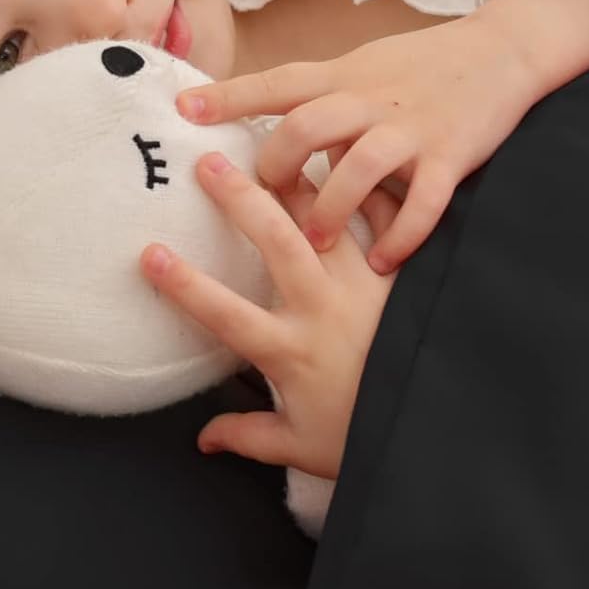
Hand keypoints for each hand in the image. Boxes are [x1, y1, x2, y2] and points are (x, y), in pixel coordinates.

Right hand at [140, 152, 400, 478]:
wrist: (439, 428)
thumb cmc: (365, 438)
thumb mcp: (300, 447)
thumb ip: (248, 435)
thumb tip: (203, 439)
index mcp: (291, 351)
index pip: (226, 314)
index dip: (185, 285)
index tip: (149, 253)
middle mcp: (324, 309)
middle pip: (277, 243)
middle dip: (240, 200)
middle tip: (208, 163)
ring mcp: (366, 287)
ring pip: (327, 221)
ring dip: (297, 180)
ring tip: (272, 141)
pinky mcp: (400, 276)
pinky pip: (383, 220)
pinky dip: (363, 187)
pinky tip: (343, 154)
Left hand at [175, 17, 541, 273]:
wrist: (501, 49)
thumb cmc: (420, 64)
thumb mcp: (361, 67)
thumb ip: (317, 96)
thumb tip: (266, 126)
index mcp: (344, 77)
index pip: (278, 82)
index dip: (230, 95)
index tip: (185, 109)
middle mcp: (371, 100)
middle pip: (308, 126)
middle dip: (279, 165)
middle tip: (263, 197)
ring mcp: (412, 129)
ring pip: (361, 166)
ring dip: (333, 206)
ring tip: (315, 241)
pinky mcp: (452, 156)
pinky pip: (425, 201)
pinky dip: (403, 234)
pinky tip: (384, 261)